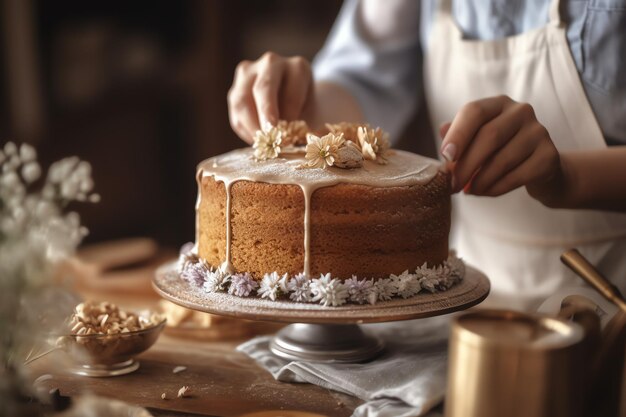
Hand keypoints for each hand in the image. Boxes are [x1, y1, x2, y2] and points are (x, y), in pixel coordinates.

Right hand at [227, 52, 312, 143]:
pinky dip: (244, 129)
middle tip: (268, 134)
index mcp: (297, 67)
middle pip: (263, 87)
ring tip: (261, 143)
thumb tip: (285, 139)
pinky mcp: (235, 89)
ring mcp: (249, 73)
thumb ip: (302, 126)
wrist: (295, 102)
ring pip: (242, 100)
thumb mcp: (313, 115)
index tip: (288, 134)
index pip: (291, 90)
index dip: (289, 113)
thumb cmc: (306, 110)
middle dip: (265, 113)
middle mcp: (271, 63)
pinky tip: (255, 140)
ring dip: (251, 126)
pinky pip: (235, 112)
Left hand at [439, 95, 561, 198]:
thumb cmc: (498, 151)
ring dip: (479, 181)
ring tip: (468, 191)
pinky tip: (485, 192)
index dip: (458, 134)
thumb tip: (442, 130)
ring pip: (501, 160)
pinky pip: (517, 176)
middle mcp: (521, 112)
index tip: (445, 156)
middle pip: (488, 136)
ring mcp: (539, 132)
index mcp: (498, 103)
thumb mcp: (476, 140)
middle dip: (465, 165)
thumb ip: (458, 135)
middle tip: (452, 185)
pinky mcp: (549, 156)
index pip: (475, 111)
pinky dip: (496, 188)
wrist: (538, 168)